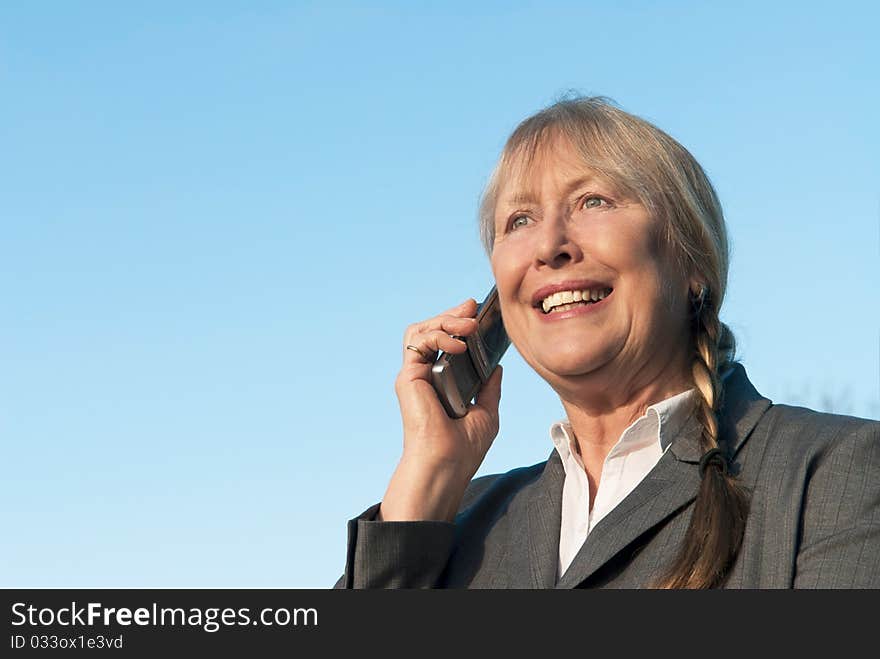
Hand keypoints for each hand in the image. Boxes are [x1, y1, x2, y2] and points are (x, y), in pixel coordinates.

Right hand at [380, 298, 502, 521]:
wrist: (446, 466)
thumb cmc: (463, 450)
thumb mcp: (486, 413)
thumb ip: (489, 389)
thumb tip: (497, 368)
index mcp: (442, 383)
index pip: (445, 342)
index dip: (458, 323)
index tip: (478, 312)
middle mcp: (425, 376)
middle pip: (431, 330)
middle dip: (452, 314)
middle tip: (472, 307)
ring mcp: (415, 375)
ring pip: (421, 330)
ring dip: (445, 319)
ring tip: (468, 323)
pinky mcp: (408, 377)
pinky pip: (419, 342)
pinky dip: (440, 335)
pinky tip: (460, 343)